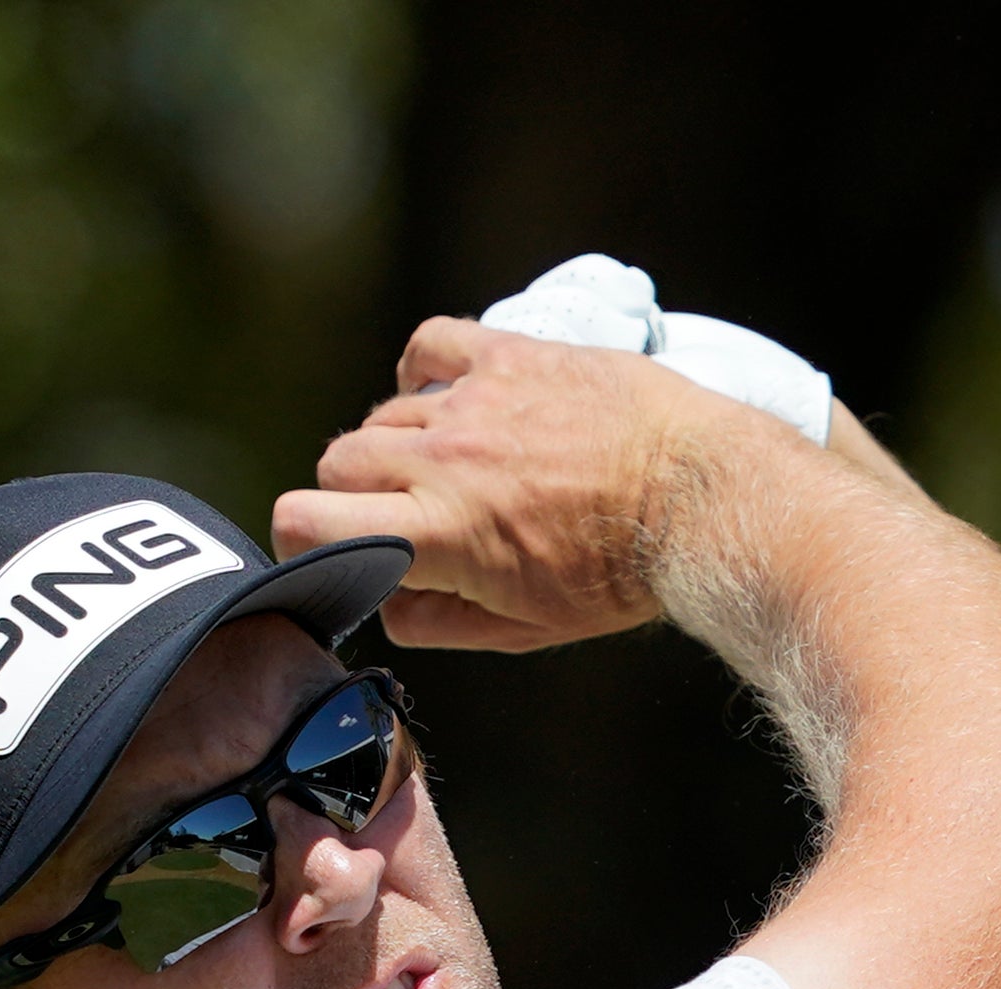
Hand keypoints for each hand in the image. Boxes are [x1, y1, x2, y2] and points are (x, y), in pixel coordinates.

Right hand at [271, 317, 777, 652]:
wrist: (699, 501)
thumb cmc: (619, 575)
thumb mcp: (525, 628)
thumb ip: (438, 621)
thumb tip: (388, 604)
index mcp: (439, 534)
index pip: (304, 521)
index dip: (300, 540)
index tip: (330, 551)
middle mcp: (444, 460)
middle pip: (337, 461)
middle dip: (354, 496)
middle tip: (404, 517)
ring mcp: (475, 401)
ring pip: (383, 416)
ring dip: (399, 447)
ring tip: (453, 471)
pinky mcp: (510, 356)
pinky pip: (428, 347)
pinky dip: (423, 374)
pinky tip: (446, 399)